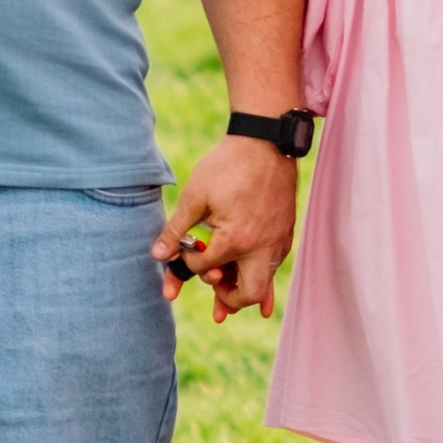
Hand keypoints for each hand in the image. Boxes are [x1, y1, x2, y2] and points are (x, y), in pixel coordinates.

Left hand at [154, 133, 298, 320]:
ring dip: (245, 291)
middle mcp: (260, 247)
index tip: (184, 251)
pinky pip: (275, 264)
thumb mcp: (194, 196)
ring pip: (265, 282)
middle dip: (228, 300)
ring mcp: (277, 241)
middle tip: (214, 297)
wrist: (266, 142)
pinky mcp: (285, 233)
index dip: (189, 263)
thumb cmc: (227, 166)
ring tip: (227, 296)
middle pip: (246, 294)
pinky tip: (257, 286)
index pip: (206, 267)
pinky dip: (264, 276)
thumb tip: (157, 255)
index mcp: (234, 240)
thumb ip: (176, 230)